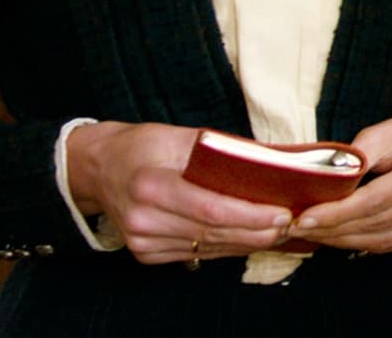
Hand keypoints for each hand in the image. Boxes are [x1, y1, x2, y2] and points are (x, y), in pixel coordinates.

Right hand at [65, 122, 291, 264]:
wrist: (99, 168)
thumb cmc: (144, 146)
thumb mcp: (180, 136)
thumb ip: (221, 152)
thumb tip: (269, 164)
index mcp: (150, 185)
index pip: (210, 208)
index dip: (250, 215)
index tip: (282, 213)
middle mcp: (143, 219)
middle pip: (212, 232)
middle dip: (258, 231)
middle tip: (292, 223)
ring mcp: (142, 241)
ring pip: (207, 247)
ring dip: (247, 242)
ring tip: (280, 231)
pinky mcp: (146, 253)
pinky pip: (196, 254)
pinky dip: (227, 247)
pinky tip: (250, 238)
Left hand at [285, 109, 391, 253]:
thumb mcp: (389, 130)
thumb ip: (358, 155)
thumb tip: (325, 181)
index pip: (372, 202)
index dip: (335, 213)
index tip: (303, 218)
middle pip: (373, 225)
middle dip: (330, 229)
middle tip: (295, 226)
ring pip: (379, 242)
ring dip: (341, 240)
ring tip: (311, 232)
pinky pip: (391, 247)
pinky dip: (361, 243)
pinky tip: (340, 236)